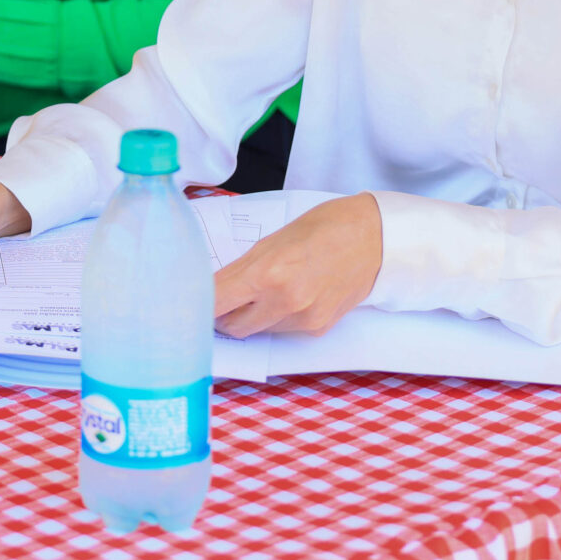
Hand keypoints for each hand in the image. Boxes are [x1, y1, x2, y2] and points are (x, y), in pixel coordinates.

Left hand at [211, 193, 384, 336]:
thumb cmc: (322, 228)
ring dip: (250, 316)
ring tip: (263, 291)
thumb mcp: (272, 240)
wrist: (374, 239)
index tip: (187, 302)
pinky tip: (289, 296)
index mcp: (267, 273)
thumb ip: (241, 269)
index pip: (215, 303)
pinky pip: (281, 331)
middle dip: (222, 314)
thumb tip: (212, 289)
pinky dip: (275, 319)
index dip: (196, 305)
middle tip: (222, 298)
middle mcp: (283, 302)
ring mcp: (302, 320)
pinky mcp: (316, 330)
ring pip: (256, 330)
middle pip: (231, 325)